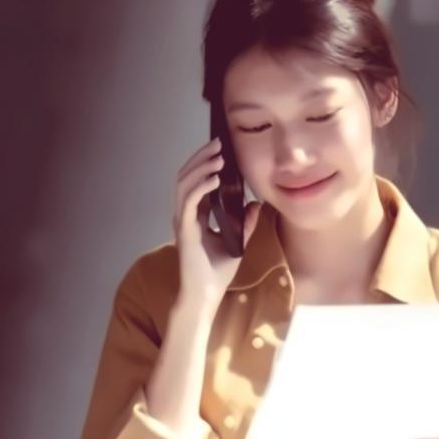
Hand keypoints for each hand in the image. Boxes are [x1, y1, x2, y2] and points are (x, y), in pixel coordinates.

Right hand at [171, 138, 258, 308]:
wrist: (206, 295)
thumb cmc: (217, 272)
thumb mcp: (238, 242)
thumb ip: (246, 223)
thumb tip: (256, 204)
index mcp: (194, 216)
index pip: (195, 181)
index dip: (205, 163)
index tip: (221, 149)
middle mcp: (185, 215)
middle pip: (186, 177)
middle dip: (201, 158)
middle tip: (218, 143)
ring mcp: (182, 222)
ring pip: (184, 185)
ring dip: (201, 168)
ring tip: (218, 157)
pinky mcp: (185, 231)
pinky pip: (190, 202)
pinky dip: (201, 187)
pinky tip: (215, 179)